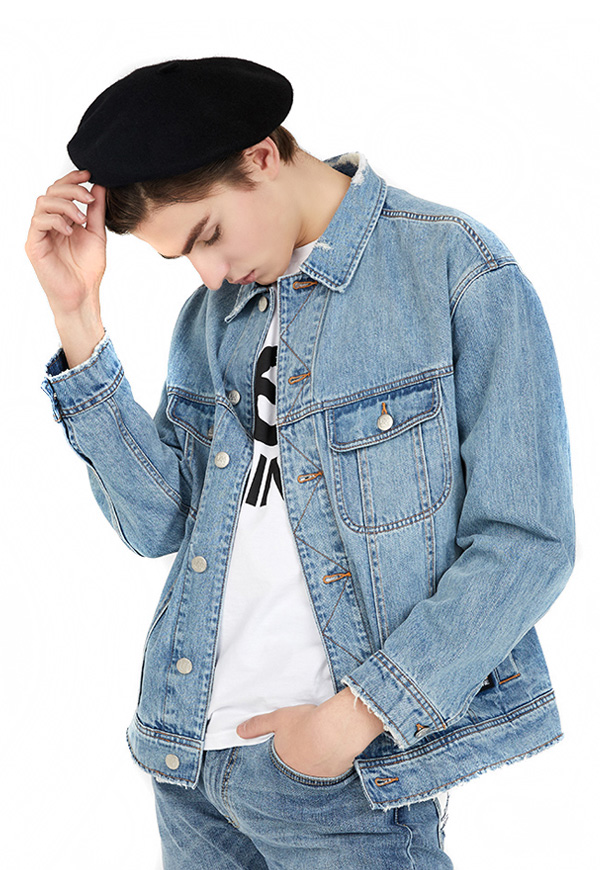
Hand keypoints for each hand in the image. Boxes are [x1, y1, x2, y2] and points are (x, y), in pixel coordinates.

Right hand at [25, 169, 106, 320]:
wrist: (83, 294)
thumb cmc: (87, 269)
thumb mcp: (96, 234)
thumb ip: (96, 211)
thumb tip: (98, 187)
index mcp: (62, 219)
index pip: (61, 191)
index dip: (72, 179)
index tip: (89, 174)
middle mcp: (49, 223)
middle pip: (50, 191)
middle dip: (71, 189)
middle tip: (88, 198)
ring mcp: (40, 233)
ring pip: (43, 202)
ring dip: (65, 205)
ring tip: (82, 218)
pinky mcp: (34, 244)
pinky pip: (38, 221)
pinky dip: (56, 221)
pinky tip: (71, 231)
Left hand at [237, 689, 384, 778]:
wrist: (335, 731)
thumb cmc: (305, 723)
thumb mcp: (278, 718)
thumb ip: (258, 725)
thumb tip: (239, 731)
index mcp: (281, 761)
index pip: (276, 765)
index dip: (280, 758)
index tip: (284, 755)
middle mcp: (296, 776)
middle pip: (292, 774)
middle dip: (294, 767)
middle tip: (300, 757)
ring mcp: (315, 780)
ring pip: (310, 777)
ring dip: (311, 769)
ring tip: (316, 757)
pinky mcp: (333, 778)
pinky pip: (328, 776)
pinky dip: (328, 768)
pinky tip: (331, 758)